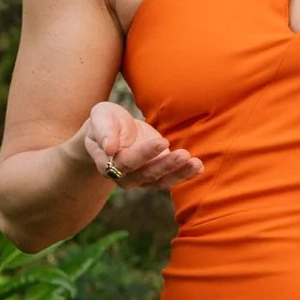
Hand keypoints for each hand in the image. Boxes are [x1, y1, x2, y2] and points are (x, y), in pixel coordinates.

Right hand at [77, 101, 200, 191]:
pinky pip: (171, 178)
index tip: (162, 141)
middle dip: (166, 165)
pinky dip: (185, 174)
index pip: (127, 162)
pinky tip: (198, 167)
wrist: (112, 129)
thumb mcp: (100, 118)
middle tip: (183, 154)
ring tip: (196, 163)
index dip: (144, 154)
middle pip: (147, 174)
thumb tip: (109, 147)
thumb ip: (103, 132)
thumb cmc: (105, 122)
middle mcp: (125, 175)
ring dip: (180, 173)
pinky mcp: (157, 173)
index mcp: (108, 163)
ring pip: (161, 181)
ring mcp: (142, 177)